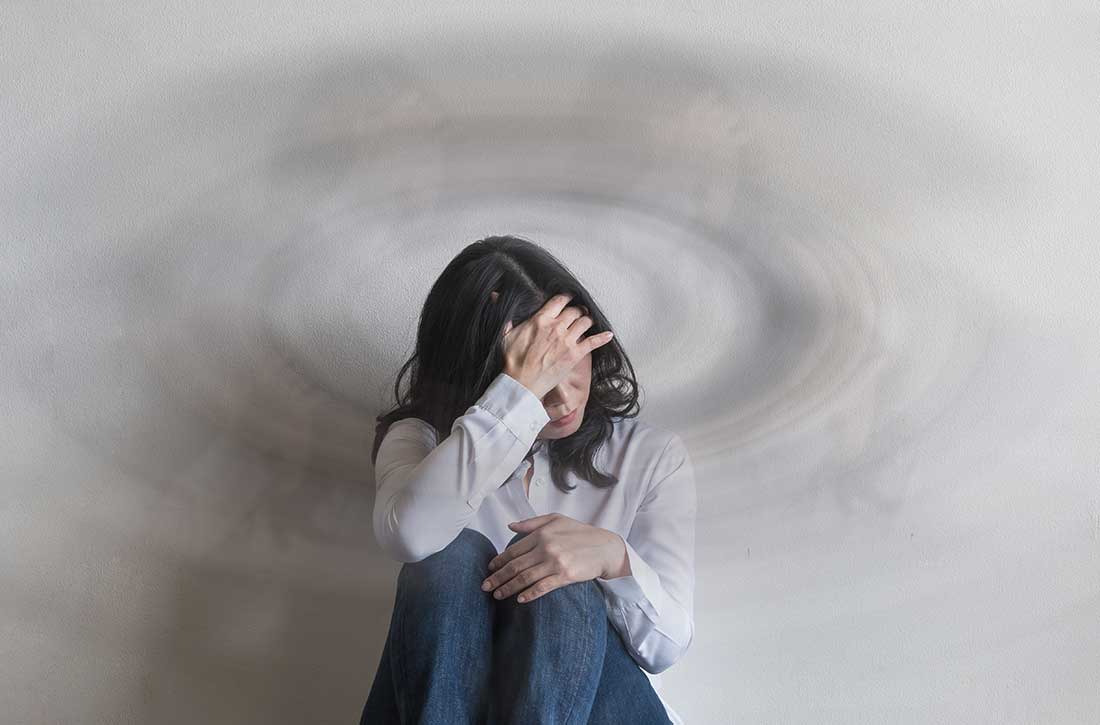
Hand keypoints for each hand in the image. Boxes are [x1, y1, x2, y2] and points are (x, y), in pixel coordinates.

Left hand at [480, 513, 627, 603]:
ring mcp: (555, 562)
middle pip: (515, 566)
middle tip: (485, 587)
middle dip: (497, 577)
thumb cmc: (580, 532)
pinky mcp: (565, 575)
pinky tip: (520, 600)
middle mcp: (546, 547)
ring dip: (508, 588)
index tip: (490, 569)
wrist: (605, 548)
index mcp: (541, 533)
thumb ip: (532, 523)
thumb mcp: (556, 519)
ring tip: (497, 595)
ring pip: (525, 578)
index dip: (499, 561)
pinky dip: (529, 594)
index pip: (513, 550)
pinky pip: (542, 587)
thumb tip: (510, 526)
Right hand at [501, 293, 613, 398]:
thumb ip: (507, 318)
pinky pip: (593, 342)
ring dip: (588, 320)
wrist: (520, 383)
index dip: (566, 297)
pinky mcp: (574, 355)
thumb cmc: (511, 361)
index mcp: (541, 319)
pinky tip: (608, 334)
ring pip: (585, 322)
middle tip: (579, 312)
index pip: (559, 300)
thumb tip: (496, 300)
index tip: (569, 298)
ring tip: (588, 321)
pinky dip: (602, 337)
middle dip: (578, 310)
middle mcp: (557, 327)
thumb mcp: (505, 336)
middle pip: (574, 311)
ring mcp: (567, 340)